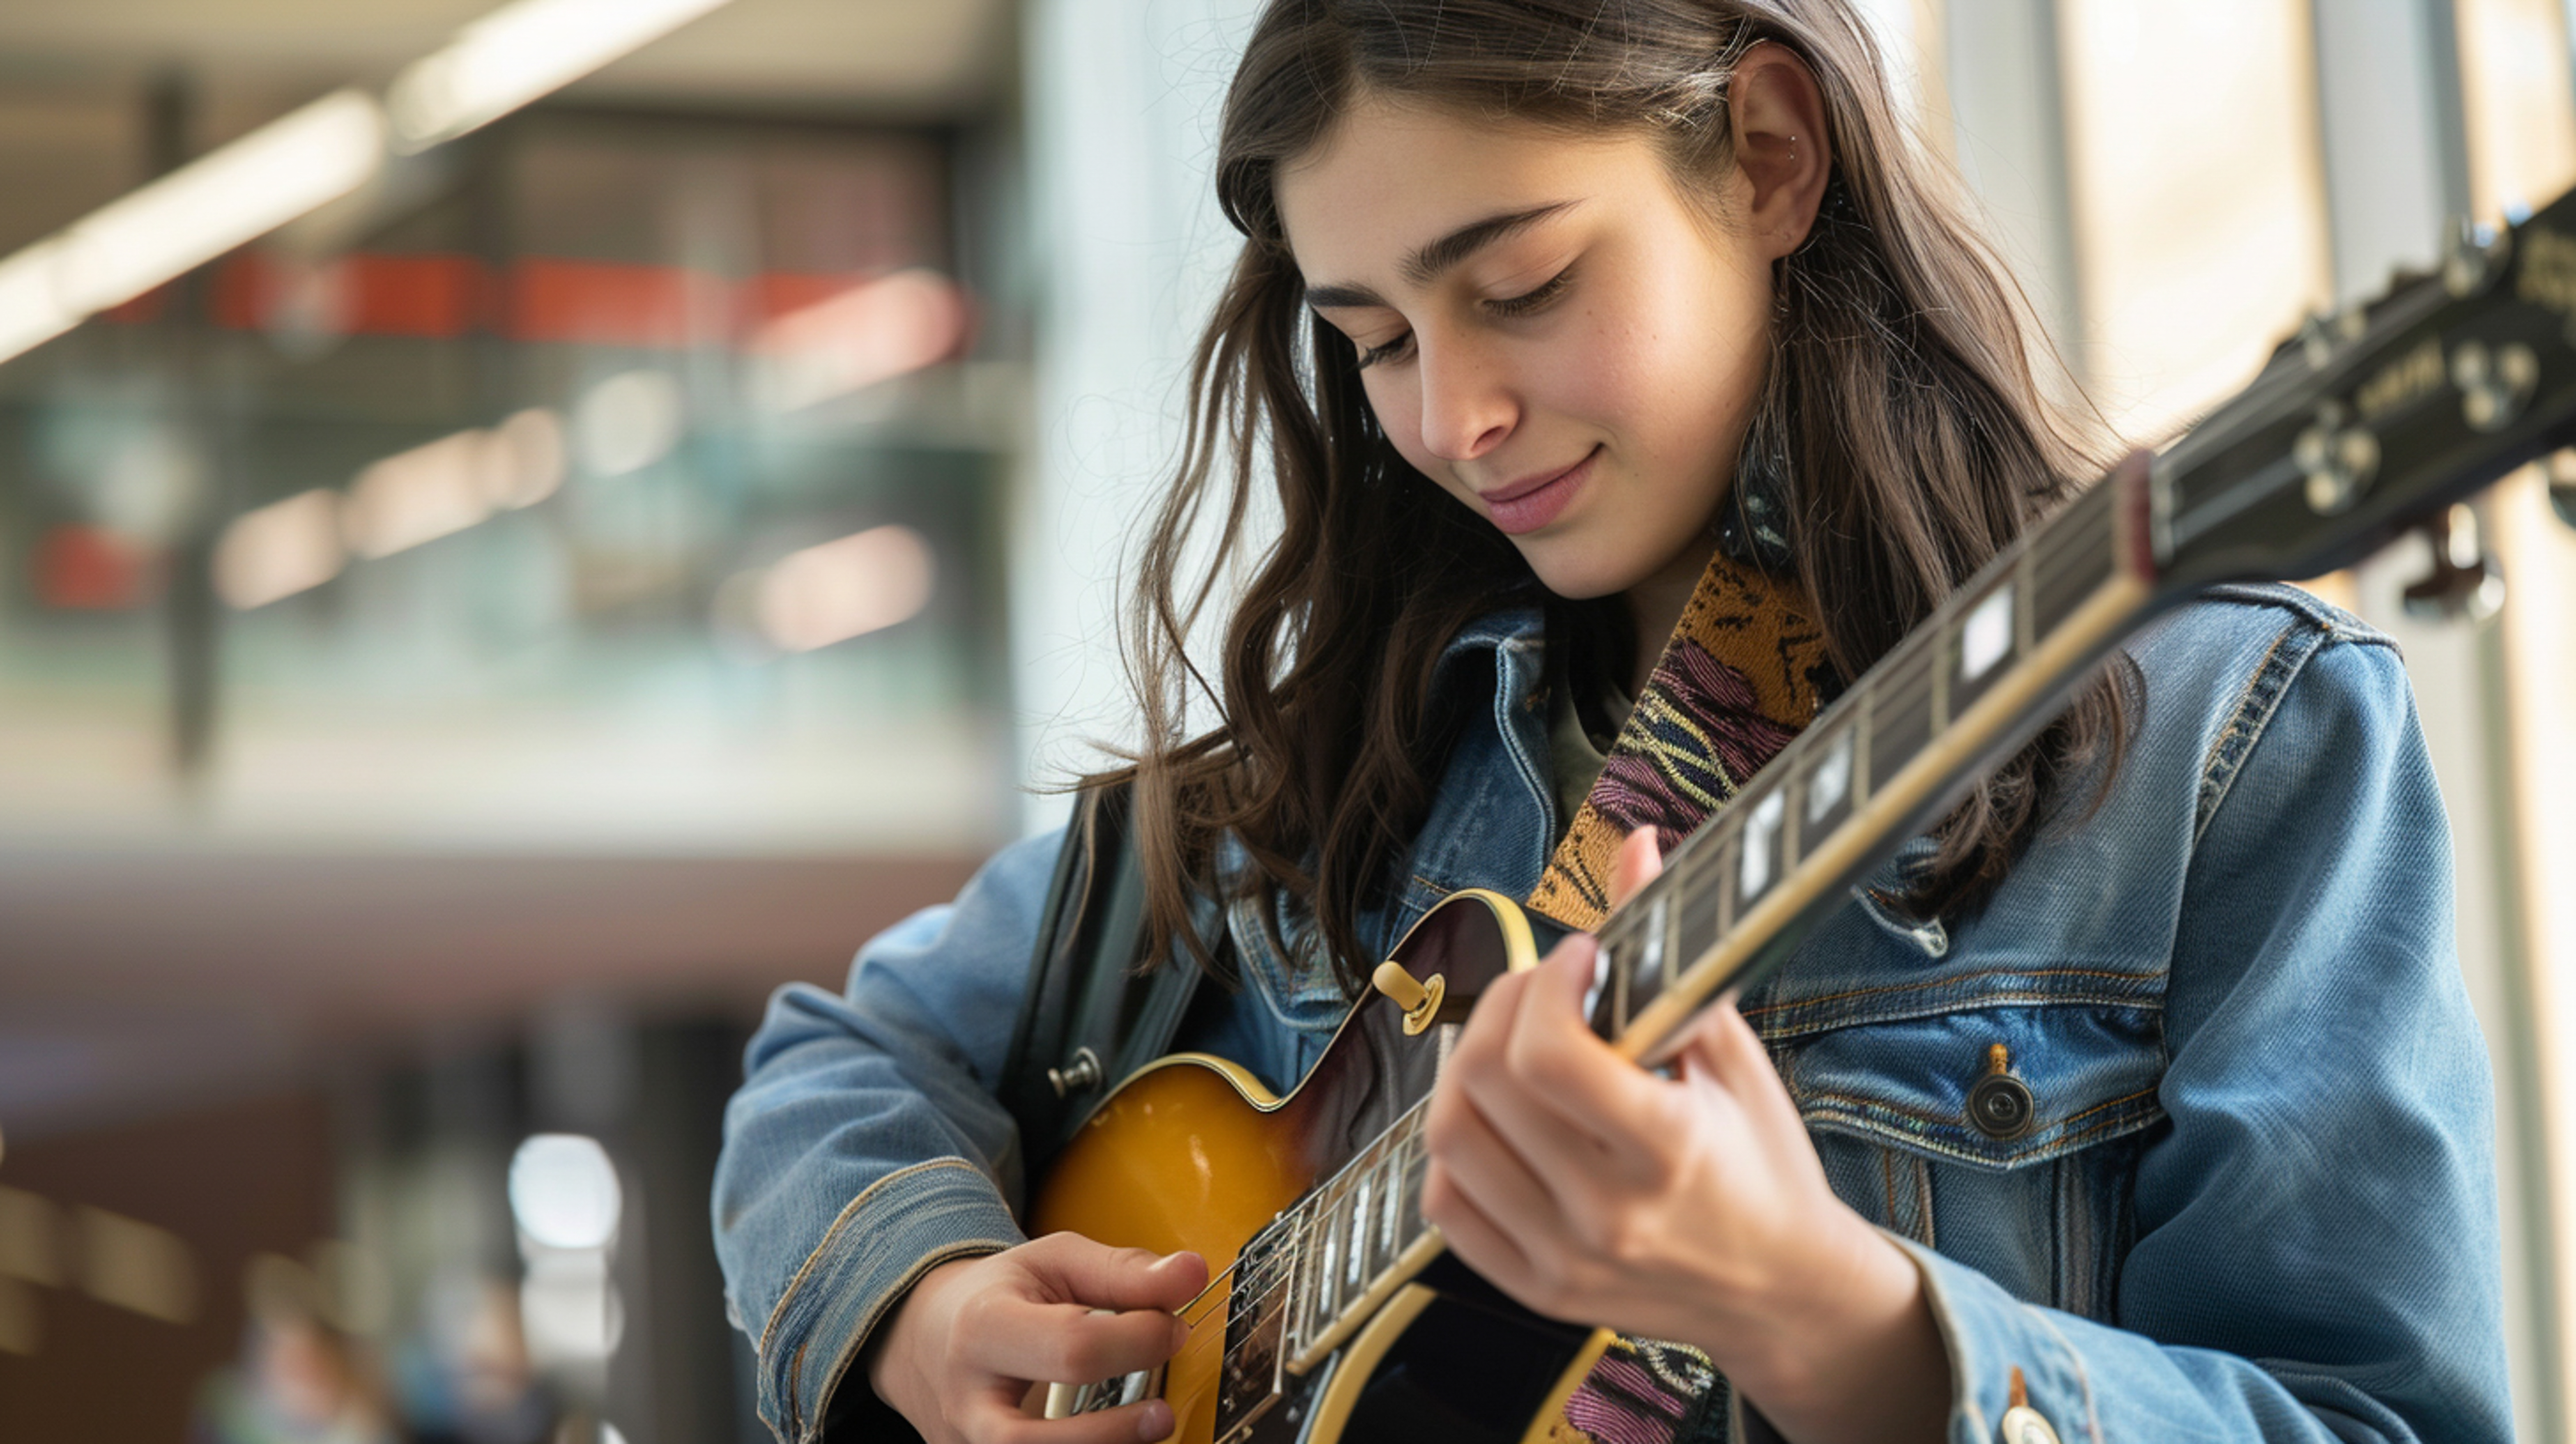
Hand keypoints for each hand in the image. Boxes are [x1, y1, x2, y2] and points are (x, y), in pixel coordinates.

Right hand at [865, 1233, 1207, 1443]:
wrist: (928, 1336)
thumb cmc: (1002, 1294)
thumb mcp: (1056, 1262)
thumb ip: (1124, 1271)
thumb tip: (1193, 1273)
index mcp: (985, 1326)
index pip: (1071, 1348)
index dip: (1138, 1340)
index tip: (1173, 1327)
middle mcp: (967, 1398)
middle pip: (1030, 1439)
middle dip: (1110, 1432)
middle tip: (1163, 1412)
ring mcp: (966, 1443)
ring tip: (1147, 1431)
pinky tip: (1116, 1440)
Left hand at [1419, 830, 1948, 1443]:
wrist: (1783, 1289)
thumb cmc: (1763, 1165)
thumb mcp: (1732, 1057)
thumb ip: (1673, 956)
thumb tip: (1637, 848)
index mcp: (1669, 1152)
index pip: (1550, 1054)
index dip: (1547, 983)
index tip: (1578, 960)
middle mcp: (1609, 1214)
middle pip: (1484, 1082)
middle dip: (1502, 1008)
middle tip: (1542, 992)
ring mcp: (1565, 1260)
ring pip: (1449, 1138)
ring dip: (1468, 1072)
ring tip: (1516, 1049)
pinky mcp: (1538, 1289)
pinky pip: (1447, 1205)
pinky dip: (1459, 1149)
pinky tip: (1503, 1121)